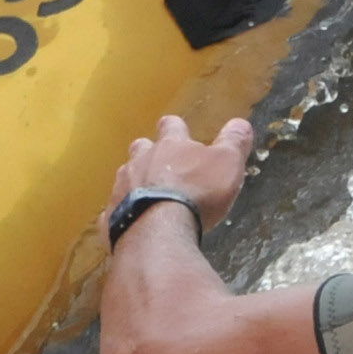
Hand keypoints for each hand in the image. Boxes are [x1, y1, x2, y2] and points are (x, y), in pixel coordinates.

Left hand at [113, 114, 251, 226]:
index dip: (175, 127)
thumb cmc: (198, 193)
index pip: (171, 126)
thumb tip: (241, 123)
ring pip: (125, 175)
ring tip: (145, 194)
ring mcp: (122, 187)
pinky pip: (114, 210)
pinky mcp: (112, 215)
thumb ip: (233, 142)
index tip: (177, 128)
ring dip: (135, 181)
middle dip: (149, 151)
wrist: (157, 230)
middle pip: (141, 147)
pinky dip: (123, 213)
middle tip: (159, 162)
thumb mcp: (227, 164)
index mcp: (169, 146)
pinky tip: (129, 223)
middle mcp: (140, 161)